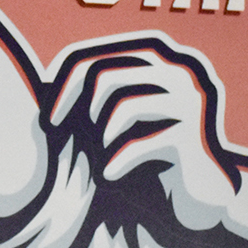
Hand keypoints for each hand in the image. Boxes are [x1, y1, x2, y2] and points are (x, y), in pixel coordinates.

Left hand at [47, 41, 238, 230]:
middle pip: (107, 75)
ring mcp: (190, 101)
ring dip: (101, 138)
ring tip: (102, 157)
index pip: (98, 54)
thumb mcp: (123, 117)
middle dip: (77, 109)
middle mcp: (180, 71)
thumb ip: (98, 92)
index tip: (47, 117)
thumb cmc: (152, 152)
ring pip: (123, 107)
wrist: (200, 193)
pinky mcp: (192, 136)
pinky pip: (138, 143)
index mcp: (161, 58)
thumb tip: (48, 82)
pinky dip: (116, 162)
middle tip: (62, 136)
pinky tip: (110, 175)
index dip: (64, 83)